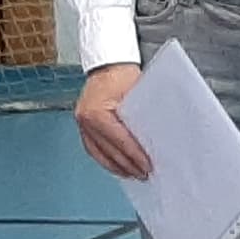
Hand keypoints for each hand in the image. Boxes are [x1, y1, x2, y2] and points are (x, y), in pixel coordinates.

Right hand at [75, 64, 153, 178]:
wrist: (109, 64)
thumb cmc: (124, 75)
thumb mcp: (137, 94)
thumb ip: (144, 117)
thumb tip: (158, 139)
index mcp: (97, 112)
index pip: (119, 140)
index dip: (134, 156)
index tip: (147, 166)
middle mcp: (85, 119)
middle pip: (108, 150)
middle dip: (127, 165)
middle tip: (144, 174)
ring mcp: (81, 122)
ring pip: (98, 152)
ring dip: (115, 166)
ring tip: (132, 175)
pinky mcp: (83, 124)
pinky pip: (92, 147)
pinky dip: (105, 158)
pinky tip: (116, 166)